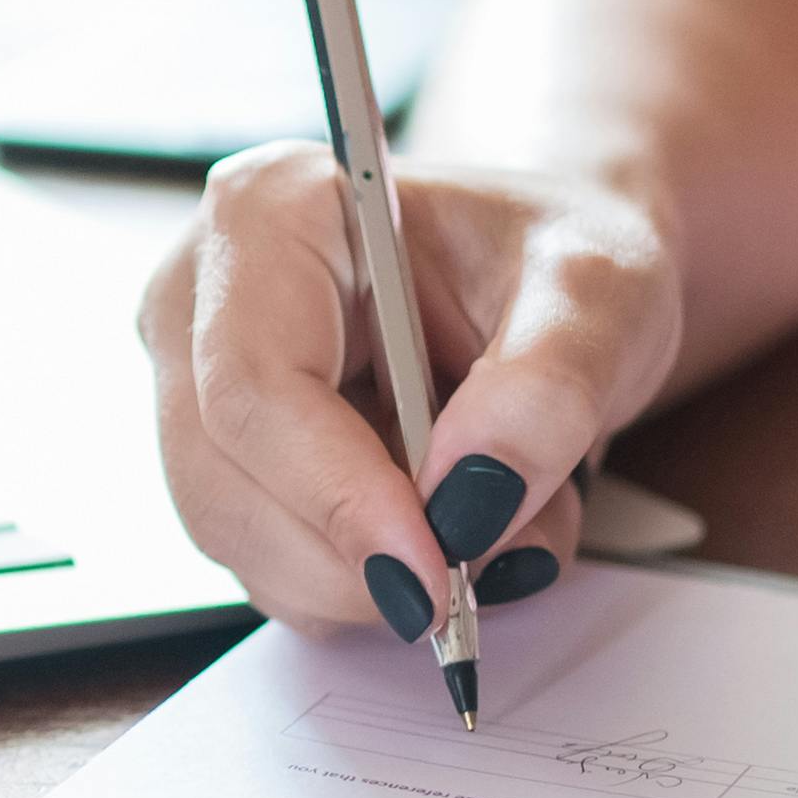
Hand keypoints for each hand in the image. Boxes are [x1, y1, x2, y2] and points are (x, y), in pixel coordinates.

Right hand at [140, 143, 683, 638]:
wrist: (552, 288)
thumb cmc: (558, 261)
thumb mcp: (599, 296)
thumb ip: (549, 387)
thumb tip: (471, 495)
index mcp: (271, 213)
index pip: (254, 382)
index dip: (337, 495)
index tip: (436, 567)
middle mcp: (203, 299)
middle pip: (225, 482)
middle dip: (358, 560)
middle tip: (478, 579)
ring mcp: (198, 388)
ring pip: (242, 543)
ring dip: (374, 579)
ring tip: (495, 525)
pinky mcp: (227, 465)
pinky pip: (271, 569)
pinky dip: (368, 584)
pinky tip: (442, 532)